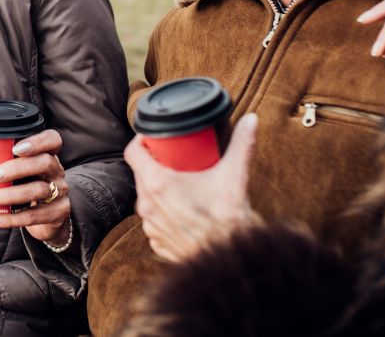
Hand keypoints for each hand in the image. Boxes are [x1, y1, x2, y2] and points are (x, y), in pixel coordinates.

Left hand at [0, 129, 71, 247]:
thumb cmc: (26, 185)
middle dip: (15, 168)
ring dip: (8, 195)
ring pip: (38, 190)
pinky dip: (11, 219)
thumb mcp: (18, 168)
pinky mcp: (57, 213)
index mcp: (48, 154)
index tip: (15, 148)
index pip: (52, 140)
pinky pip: (34, 216)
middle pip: (44, 162)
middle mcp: (57, 171)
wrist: (47, 217)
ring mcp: (60, 192)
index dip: (37, 141)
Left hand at [126, 114, 257, 262]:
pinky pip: (155, 220)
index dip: (142, 140)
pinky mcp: (158, 242)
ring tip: (181, 182)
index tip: (155, 137)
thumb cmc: (228, 222)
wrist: (229, 264)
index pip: (133, 152)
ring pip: (148, 198)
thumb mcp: (234, 176)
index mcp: (157, 184)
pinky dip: (165, 213)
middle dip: (156, 163)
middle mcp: (147, 205)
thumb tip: (251, 120)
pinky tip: (182, 209)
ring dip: (160, 189)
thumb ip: (242, 144)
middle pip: (142, 173)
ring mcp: (151, 226)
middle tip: (176, 157)